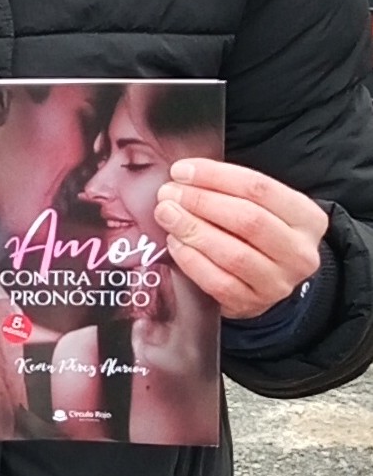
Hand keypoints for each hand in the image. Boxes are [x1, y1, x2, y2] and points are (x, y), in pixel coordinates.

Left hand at [155, 158, 327, 319]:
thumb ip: (232, 190)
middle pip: (247, 220)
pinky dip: (192, 261)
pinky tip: (175, 244)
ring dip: (193, 230)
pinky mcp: (253, 304)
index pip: (260, 188)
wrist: (269, 281)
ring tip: (167, 215)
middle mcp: (300, 252)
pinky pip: (218, 282)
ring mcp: (278, 282)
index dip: (216, 176)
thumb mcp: (264, 208)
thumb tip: (184, 176)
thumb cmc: (259, 234)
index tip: (181, 171)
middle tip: (168, 194)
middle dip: (201, 202)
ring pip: (233, 254)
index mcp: (307, 218)